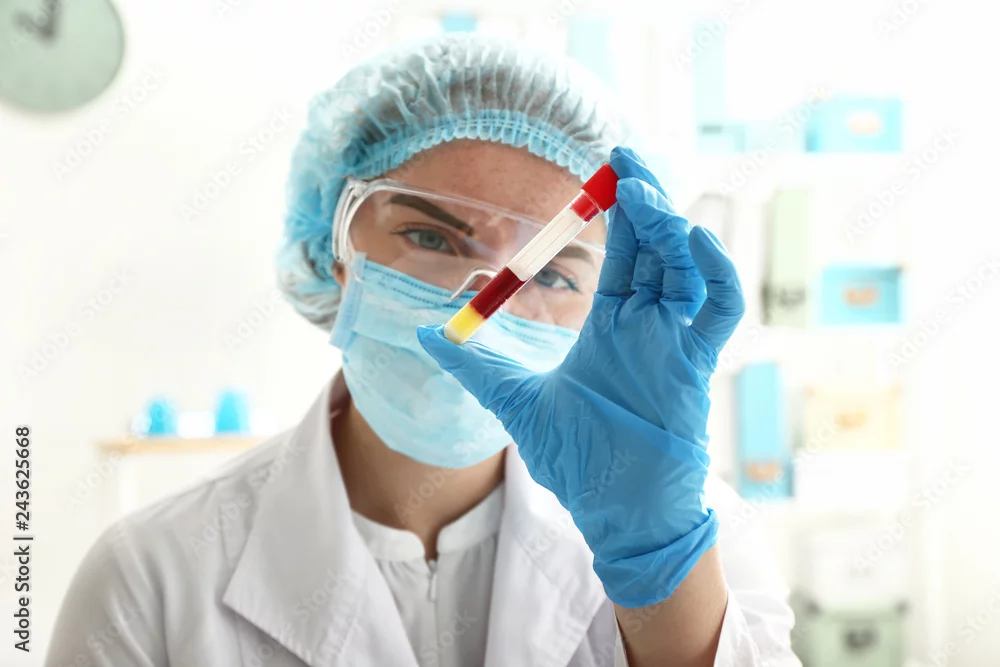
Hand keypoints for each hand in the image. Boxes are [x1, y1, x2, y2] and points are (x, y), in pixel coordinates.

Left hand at [418, 146, 744, 606]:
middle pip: (656, 249)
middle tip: (625, 159)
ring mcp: (673, 345)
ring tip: (643, 196)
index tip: (606, 170)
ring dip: (670, 230)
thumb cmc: (578, 461)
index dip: (617, 209)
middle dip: (645, 201)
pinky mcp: (694, 369)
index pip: (622, 253)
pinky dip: (715, 276)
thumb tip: (425, 335)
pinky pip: (718, 313)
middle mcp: (647, 327)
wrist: (615, 514)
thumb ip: (476, 367)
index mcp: (611, 327)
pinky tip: (695, 243)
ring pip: (686, 270)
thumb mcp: (515, 403)